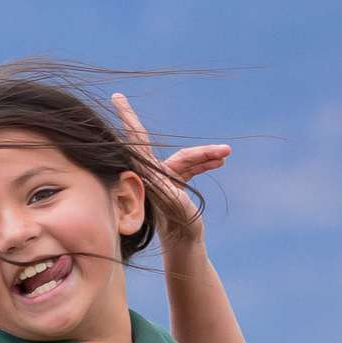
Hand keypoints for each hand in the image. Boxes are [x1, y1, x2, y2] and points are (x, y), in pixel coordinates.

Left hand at [113, 92, 229, 240]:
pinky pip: (189, 166)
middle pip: (148, 143)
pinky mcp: (174, 185)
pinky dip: (204, 163)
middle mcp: (150, 175)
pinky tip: (221, 161)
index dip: (127, 120)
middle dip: (134, 122)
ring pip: (182, 156)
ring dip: (204, 154)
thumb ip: (164, 187)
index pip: (136, 142)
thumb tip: (149, 172)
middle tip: (117, 97)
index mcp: (147, 175)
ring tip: (226, 154)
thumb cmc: (180, 227)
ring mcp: (161, 179)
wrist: (184, 245)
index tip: (116, 99)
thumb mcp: (173, 205)